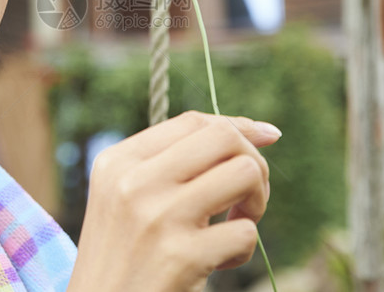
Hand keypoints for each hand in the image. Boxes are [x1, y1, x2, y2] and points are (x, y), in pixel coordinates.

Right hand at [66, 110, 280, 291]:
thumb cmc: (125, 254)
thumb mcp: (127, 196)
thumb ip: (176, 161)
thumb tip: (262, 130)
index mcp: (118, 161)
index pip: (193, 121)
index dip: (238, 126)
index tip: (265, 138)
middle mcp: (134, 182)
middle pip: (224, 137)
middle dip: (253, 160)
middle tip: (247, 194)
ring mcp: (158, 218)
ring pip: (244, 173)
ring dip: (257, 201)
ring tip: (237, 222)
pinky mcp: (180, 256)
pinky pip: (245, 232)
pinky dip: (242, 249)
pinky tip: (219, 262)